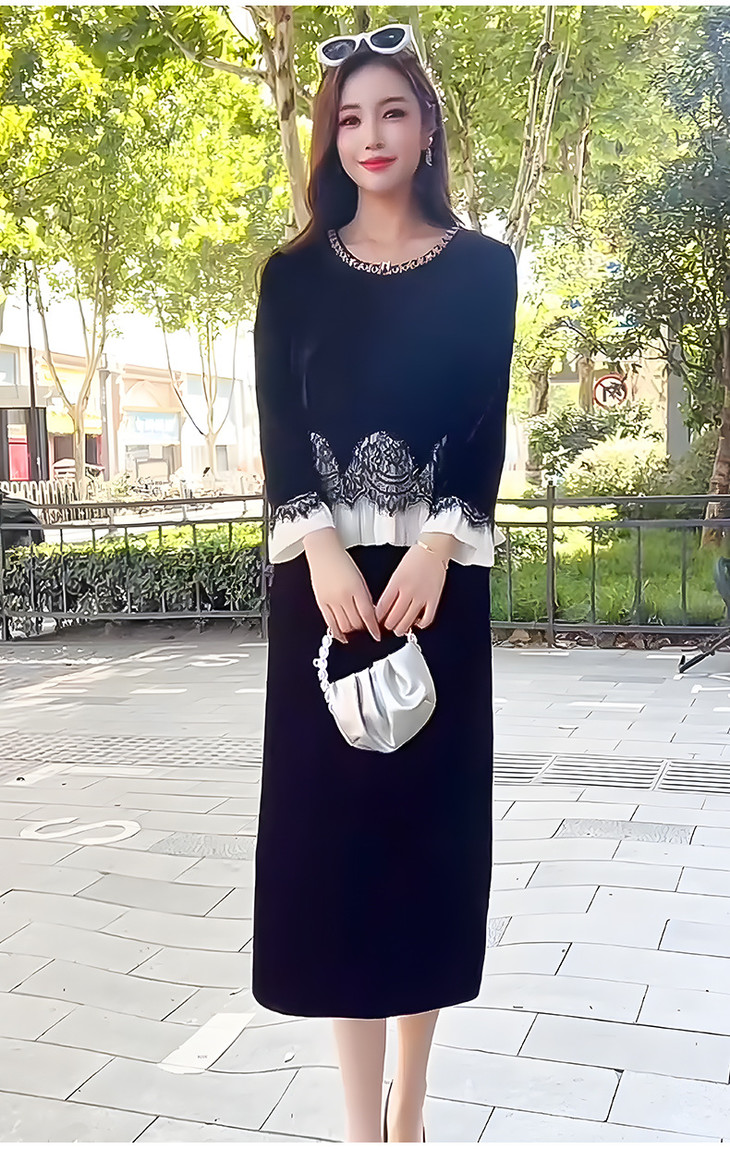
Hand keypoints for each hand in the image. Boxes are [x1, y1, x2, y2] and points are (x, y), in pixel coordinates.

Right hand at [303, 527, 379, 644]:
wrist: (323, 552)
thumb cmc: (342, 561)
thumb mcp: (360, 578)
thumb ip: (365, 596)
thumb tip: (370, 614)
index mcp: (356, 588)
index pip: (367, 614)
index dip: (373, 628)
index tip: (377, 635)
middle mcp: (343, 596)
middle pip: (356, 623)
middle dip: (363, 629)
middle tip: (366, 630)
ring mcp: (331, 600)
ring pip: (344, 626)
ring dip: (352, 631)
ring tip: (356, 631)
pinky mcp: (321, 602)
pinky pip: (330, 623)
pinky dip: (338, 632)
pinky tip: (342, 636)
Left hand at [375, 543, 448, 635]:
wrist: (433, 550)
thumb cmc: (415, 559)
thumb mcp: (396, 573)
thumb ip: (391, 590)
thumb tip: (384, 606)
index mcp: (396, 583)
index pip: (382, 606)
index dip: (377, 617)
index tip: (375, 621)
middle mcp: (408, 591)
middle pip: (394, 617)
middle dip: (388, 625)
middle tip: (386, 626)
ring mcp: (422, 596)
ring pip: (408, 621)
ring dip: (401, 628)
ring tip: (398, 629)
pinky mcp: (434, 599)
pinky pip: (427, 618)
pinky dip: (420, 625)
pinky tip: (417, 623)